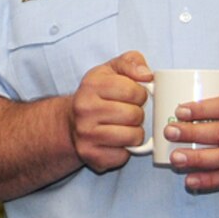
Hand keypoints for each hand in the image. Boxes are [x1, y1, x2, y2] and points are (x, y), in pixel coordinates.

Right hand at [68, 51, 152, 172]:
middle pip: (135, 115)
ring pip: (133, 136)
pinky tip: (116, 142)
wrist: (71, 123)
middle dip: (138, 115)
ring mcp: (86, 134)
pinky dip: (125, 150)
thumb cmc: (98, 95)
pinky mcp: (90, 154)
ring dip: (135, 133)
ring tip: (124, 127)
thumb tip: (147, 75)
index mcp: (91, 85)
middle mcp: (85, 109)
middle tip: (128, 114)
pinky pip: (124, 155)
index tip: (133, 96)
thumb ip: (131, 62)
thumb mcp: (111, 70)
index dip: (140, 94)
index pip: (133, 91)